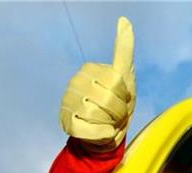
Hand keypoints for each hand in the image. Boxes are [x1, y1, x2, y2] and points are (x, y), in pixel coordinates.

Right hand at [59, 17, 135, 151]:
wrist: (108, 134)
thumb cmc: (118, 103)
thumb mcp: (125, 76)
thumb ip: (124, 50)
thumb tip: (124, 19)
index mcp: (89, 69)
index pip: (116, 81)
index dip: (125, 95)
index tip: (123, 97)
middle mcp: (75, 83)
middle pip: (108, 98)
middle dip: (120, 111)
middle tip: (116, 114)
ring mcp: (68, 102)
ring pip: (98, 114)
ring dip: (111, 123)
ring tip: (107, 121)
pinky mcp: (66, 123)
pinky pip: (92, 130)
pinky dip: (103, 134)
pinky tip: (100, 131)